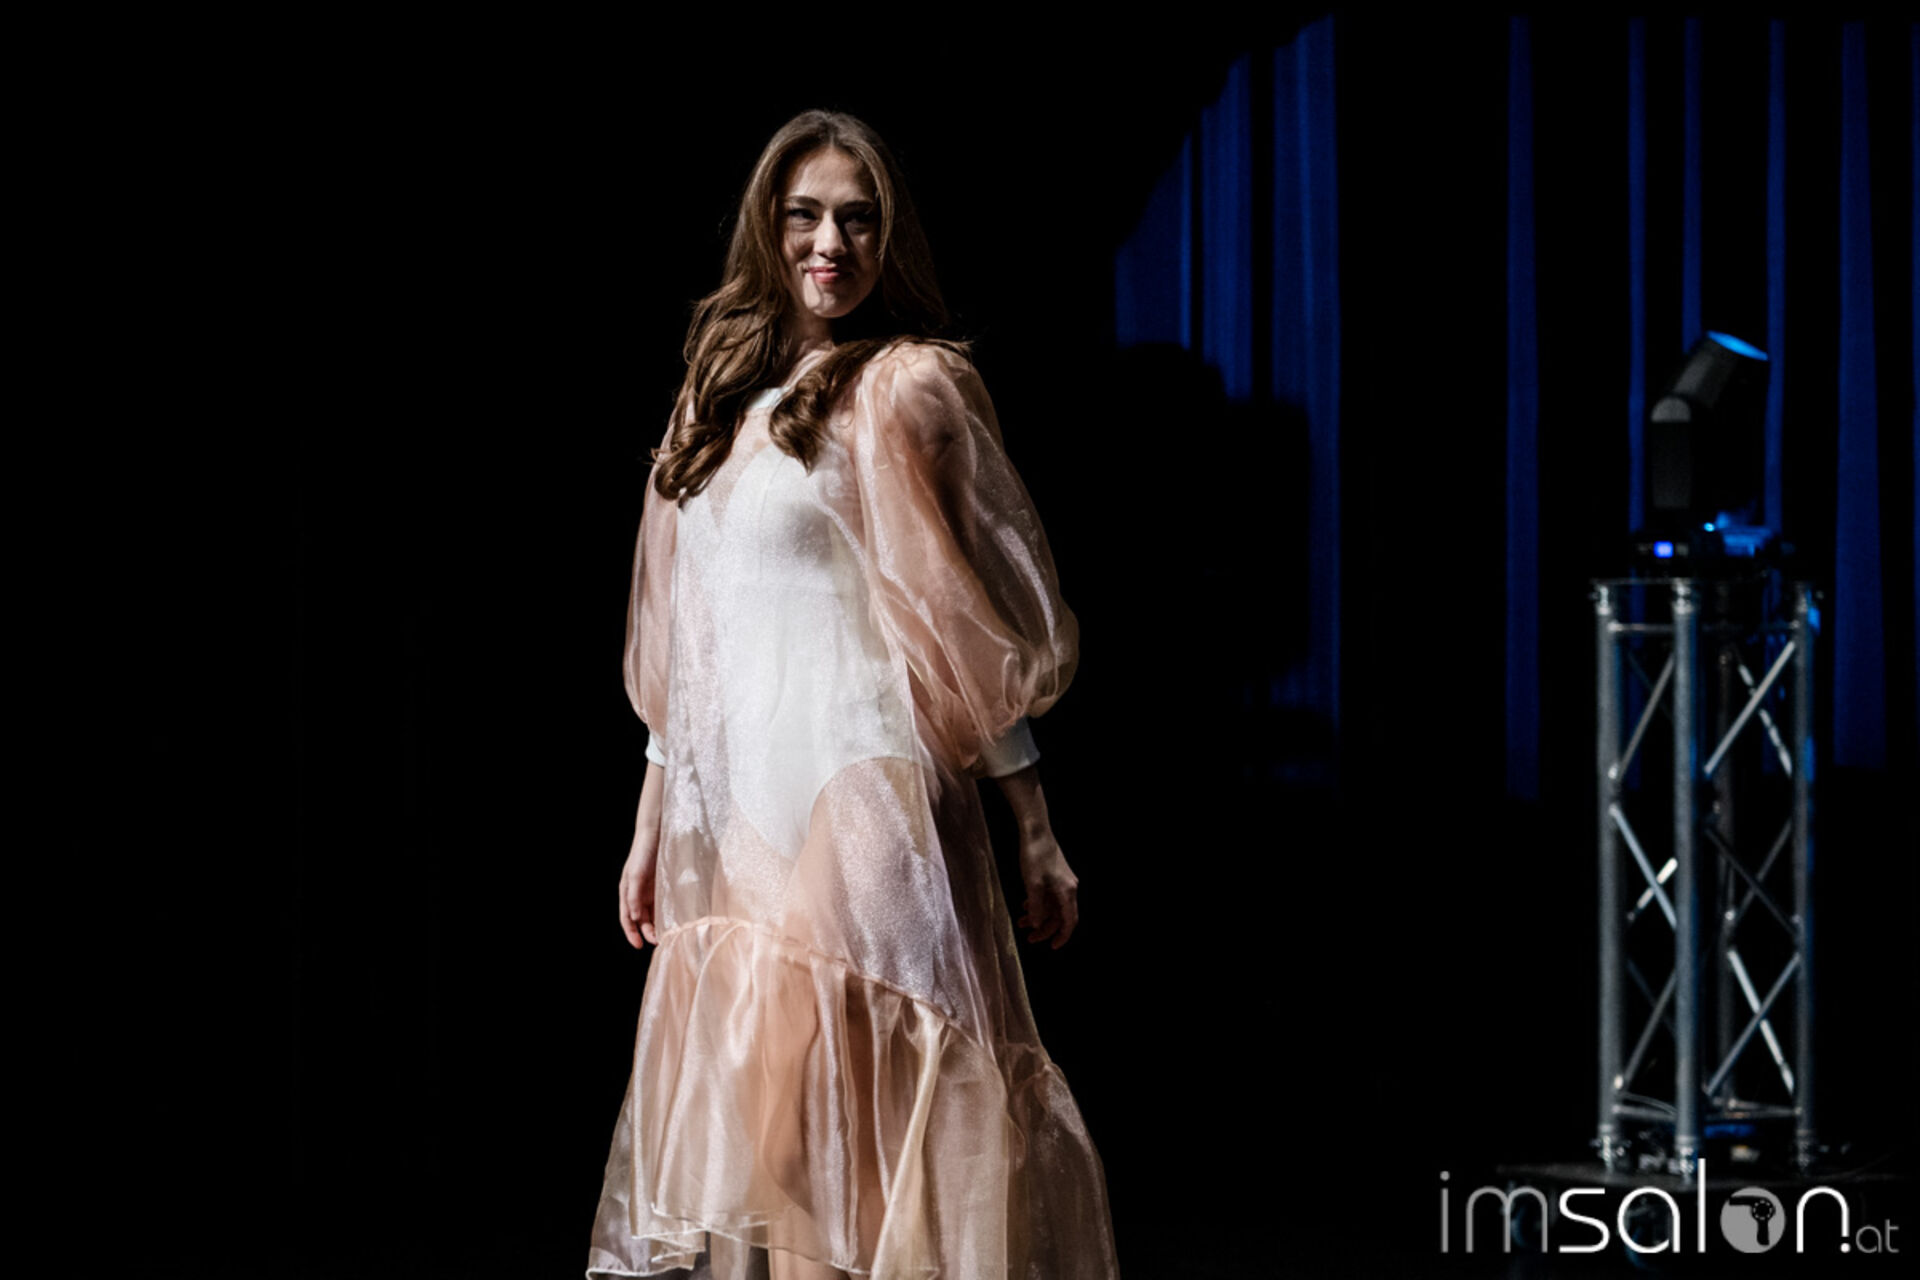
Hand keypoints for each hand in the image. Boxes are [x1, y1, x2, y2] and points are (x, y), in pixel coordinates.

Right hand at [619, 829, 659, 949]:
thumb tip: (634, 917)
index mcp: (626, 892)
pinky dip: (664, 915)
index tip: (640, 946)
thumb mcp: (636, 875)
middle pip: (640, 920)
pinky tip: (672, 921)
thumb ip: (634, 896)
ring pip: (651, 914)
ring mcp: (649, 891)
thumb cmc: (643, 854)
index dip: (631, 934)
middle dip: (647, 932)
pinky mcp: (661, 886)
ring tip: (666, 936)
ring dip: (656, 926)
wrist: (656, 834)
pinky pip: (661, 905)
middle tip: (659, 942)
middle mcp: (637, 894)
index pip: (626, 919)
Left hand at [1015, 830, 1078, 948]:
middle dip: (1045, 928)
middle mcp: (1069, 888)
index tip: (1052, 947)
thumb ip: (1036, 907)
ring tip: (1022, 923)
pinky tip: (1024, 906)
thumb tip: (1037, 924)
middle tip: (1030, 938)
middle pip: (1060, 916)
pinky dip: (1038, 904)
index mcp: (1067, 892)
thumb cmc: (1035, 856)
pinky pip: (1049, 897)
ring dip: (1038, 916)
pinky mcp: (1055, 876)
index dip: (1062, 936)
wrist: (1036, 831)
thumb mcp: (1032, 885)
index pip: (1069, 921)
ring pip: (1052, 907)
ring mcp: (1062, 882)